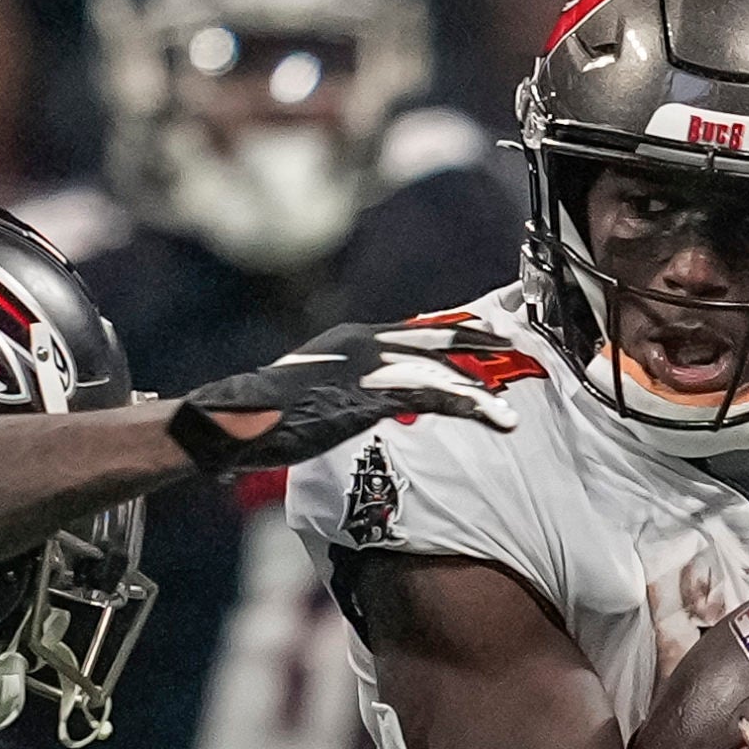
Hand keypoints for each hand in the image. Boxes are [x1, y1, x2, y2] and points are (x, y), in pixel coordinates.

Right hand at [169, 318, 519, 474]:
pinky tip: (493, 416)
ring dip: (481, 384)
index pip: (412, 329)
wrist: (238, 419)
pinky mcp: (373, 392)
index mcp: (349, 340)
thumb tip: (354, 404)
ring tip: (509, 403)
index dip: (450, 332)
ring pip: (442, 366)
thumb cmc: (263, 417)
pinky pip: (435, 394)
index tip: (477, 334)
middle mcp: (364, 342)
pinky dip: (470, 403)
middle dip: (478, 340)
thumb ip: (338, 391)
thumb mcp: (308, 394)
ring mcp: (370, 365)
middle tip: (510, 345)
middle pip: (436, 334)